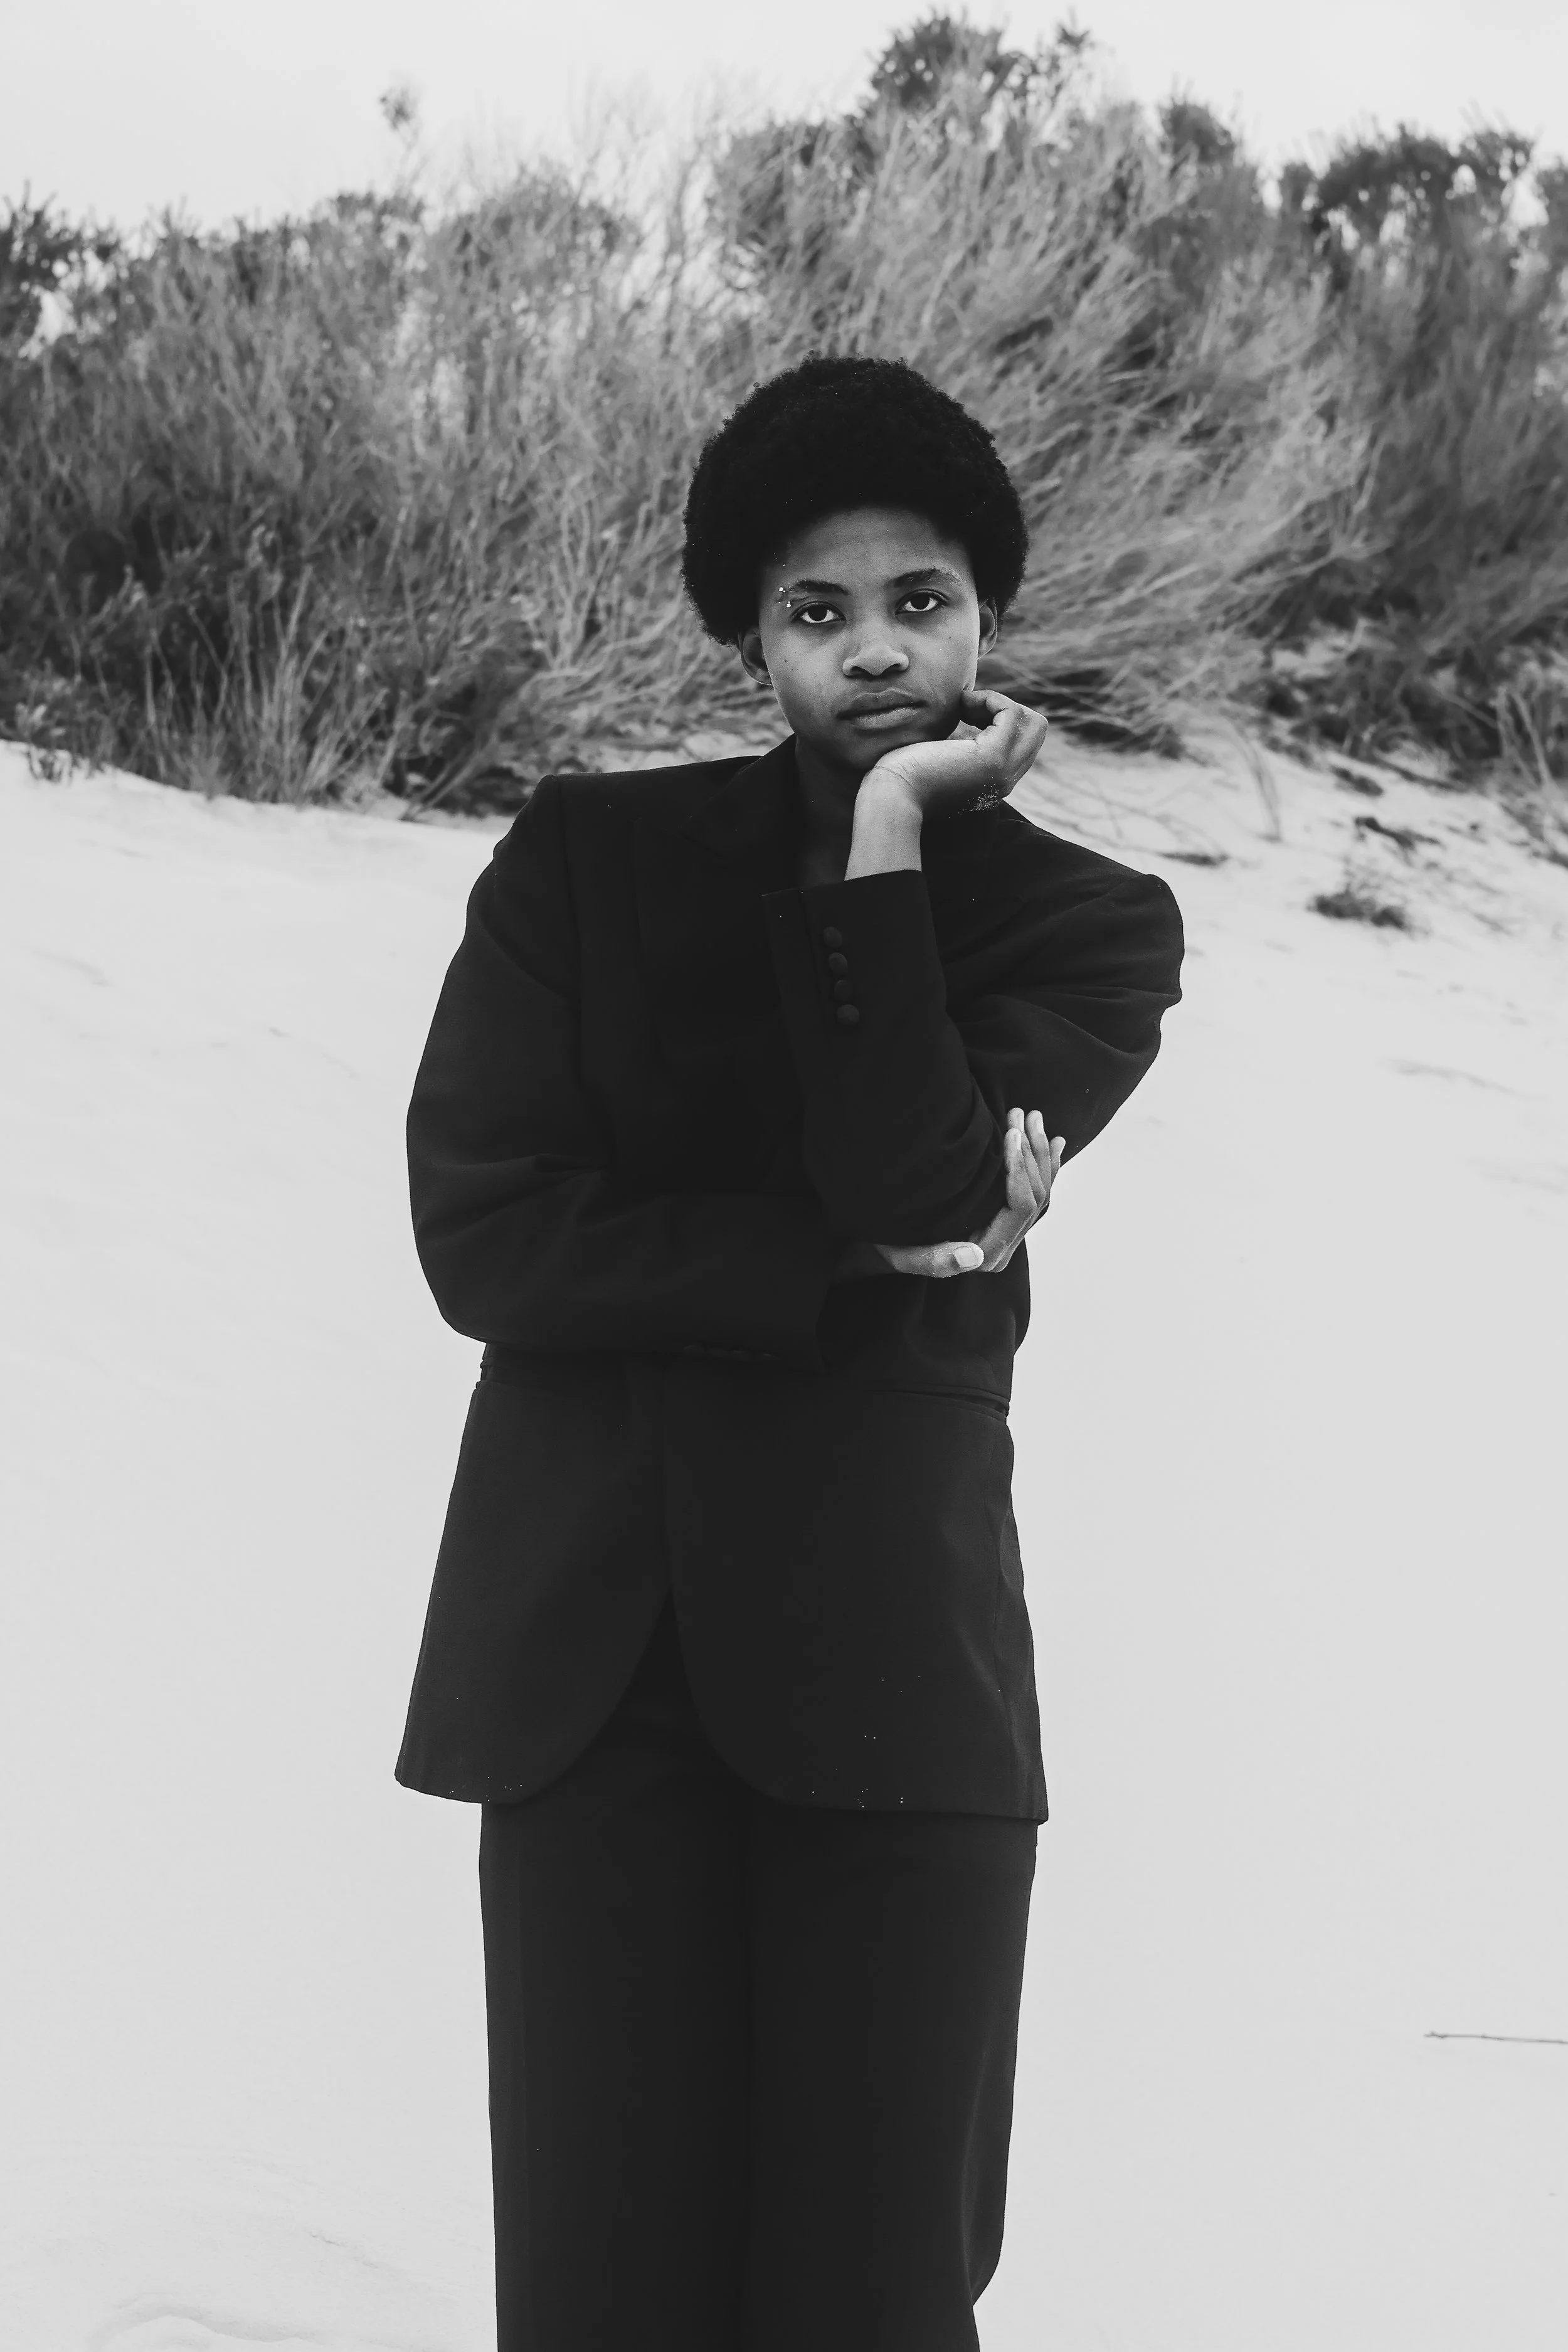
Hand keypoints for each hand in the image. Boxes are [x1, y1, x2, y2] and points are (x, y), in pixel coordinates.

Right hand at [830, 1111, 1064, 1281]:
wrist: (883, 1242)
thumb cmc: (889, 1242)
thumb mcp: (902, 1252)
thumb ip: (934, 1260)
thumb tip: (974, 1255)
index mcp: (987, 1255)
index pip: (1019, 1208)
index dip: (1020, 1168)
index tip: (1010, 1132)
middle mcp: (1003, 1248)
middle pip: (1037, 1198)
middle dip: (1032, 1153)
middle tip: (1022, 1113)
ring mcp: (1006, 1234)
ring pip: (1041, 1192)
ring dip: (1039, 1153)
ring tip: (1033, 1116)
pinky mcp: (1003, 1218)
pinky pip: (1036, 1191)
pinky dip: (1045, 1165)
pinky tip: (1053, 1141)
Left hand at [859, 691, 1049, 823]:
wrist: (889, 798)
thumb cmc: (902, 778)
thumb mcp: (941, 756)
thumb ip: (960, 744)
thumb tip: (966, 710)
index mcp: (993, 783)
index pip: (1021, 744)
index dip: (998, 720)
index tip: (964, 715)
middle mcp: (1005, 781)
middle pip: (1036, 732)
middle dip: (1007, 709)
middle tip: (969, 709)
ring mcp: (1003, 772)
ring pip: (1033, 723)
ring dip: (1000, 703)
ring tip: (965, 706)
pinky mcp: (993, 759)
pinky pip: (1012, 714)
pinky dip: (990, 700)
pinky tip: (962, 705)